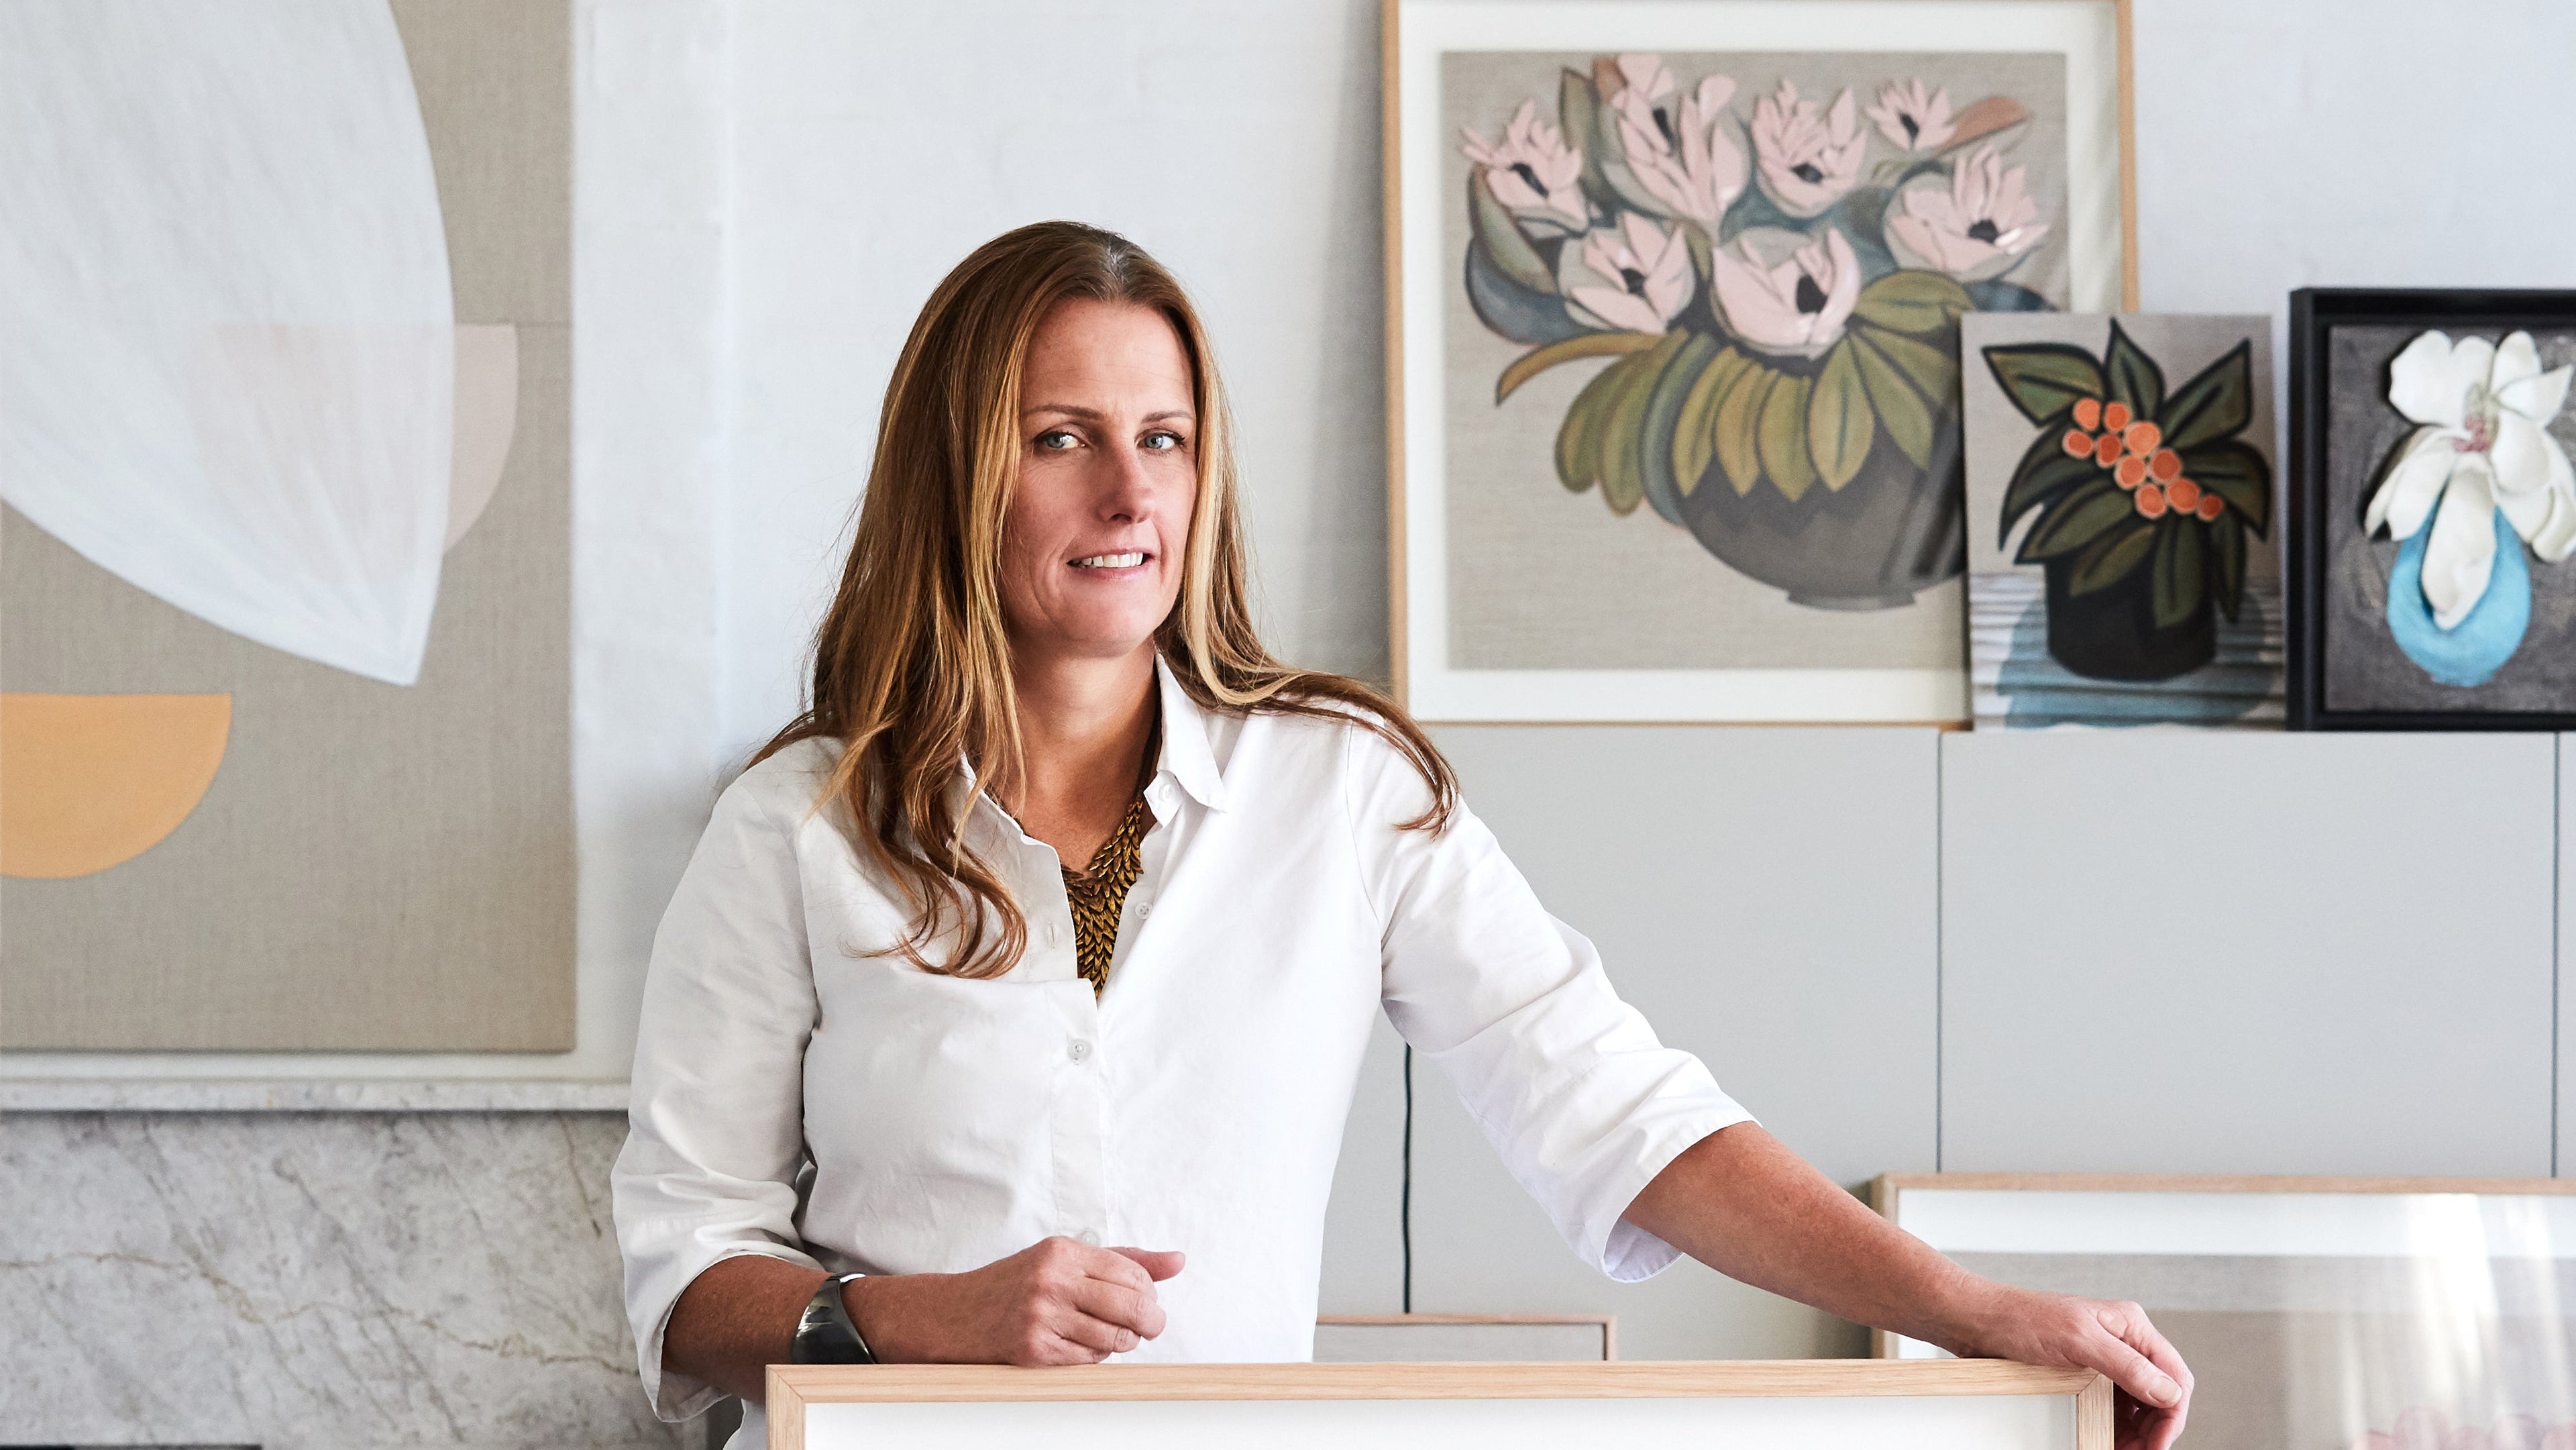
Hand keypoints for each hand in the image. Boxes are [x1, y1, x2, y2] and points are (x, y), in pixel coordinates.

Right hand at [846, 1236, 1183, 1365]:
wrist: (955, 1314)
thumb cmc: (1016, 1284)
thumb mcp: (1065, 1259)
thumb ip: (1124, 1260)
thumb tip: (1179, 1260)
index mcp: (1063, 1251)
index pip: (1133, 1273)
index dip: (1149, 1292)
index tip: (1146, 1300)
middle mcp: (1053, 1280)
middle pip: (1132, 1306)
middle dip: (1150, 1322)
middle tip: (1149, 1326)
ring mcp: (1042, 1316)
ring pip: (1114, 1339)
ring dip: (1123, 1343)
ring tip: (1114, 1338)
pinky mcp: (1033, 1350)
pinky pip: (1087, 1361)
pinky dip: (1095, 1359)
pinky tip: (1084, 1348)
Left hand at [1939, 1282, 2191, 1449]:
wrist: (1977, 1320)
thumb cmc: (2021, 1319)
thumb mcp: (2076, 1342)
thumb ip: (2126, 1366)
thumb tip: (2169, 1393)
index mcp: (2130, 1326)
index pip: (2173, 1376)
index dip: (2172, 1415)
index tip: (2157, 1446)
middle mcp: (2122, 1340)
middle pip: (2159, 1392)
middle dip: (2154, 1428)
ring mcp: (2103, 1356)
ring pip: (2137, 1402)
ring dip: (2136, 1430)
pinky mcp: (2084, 1371)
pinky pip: (2112, 1403)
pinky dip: (2115, 1424)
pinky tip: (2107, 1438)